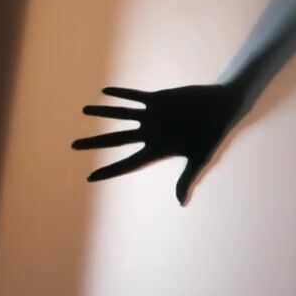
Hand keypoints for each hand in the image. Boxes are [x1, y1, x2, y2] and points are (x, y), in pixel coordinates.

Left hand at [73, 83, 246, 204]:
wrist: (222, 108)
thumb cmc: (212, 135)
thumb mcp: (200, 158)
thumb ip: (187, 178)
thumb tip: (180, 203)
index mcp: (157, 150)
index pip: (128, 163)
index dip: (109, 170)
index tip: (90, 177)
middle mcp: (151, 134)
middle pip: (116, 140)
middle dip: (94, 142)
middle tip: (72, 145)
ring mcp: (153, 116)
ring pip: (121, 115)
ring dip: (103, 112)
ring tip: (84, 110)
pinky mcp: (159, 99)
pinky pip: (136, 96)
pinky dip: (122, 94)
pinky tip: (105, 92)